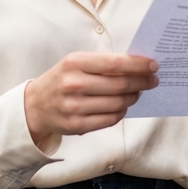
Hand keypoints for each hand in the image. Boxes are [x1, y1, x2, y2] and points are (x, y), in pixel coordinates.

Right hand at [24, 52, 157, 145]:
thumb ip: (102, 64)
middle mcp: (74, 84)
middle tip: (152, 80)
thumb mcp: (75, 63)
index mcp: (74, 63)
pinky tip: (123, 105)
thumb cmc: (61, 80)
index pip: (115, 63)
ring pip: (117, 103)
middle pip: (120, 85)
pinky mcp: (77, 125)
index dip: (138, 65)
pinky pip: (110, 119)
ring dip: (133, 97)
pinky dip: (121, 112)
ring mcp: (74, 107)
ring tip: (138, 92)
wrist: (34, 106)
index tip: (153, 65)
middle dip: (141, 82)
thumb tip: (137, 66)